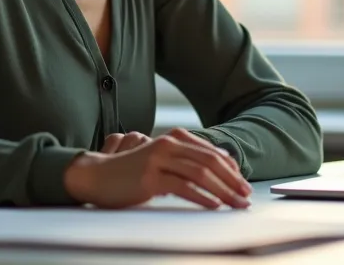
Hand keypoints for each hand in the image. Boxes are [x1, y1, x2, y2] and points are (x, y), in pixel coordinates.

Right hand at [65, 127, 251, 209]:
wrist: (97, 176)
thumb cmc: (131, 173)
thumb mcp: (160, 161)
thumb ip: (184, 162)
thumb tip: (217, 172)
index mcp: (173, 138)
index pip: (210, 152)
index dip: (230, 168)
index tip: (243, 183)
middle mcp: (167, 144)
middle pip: (209, 162)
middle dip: (232, 180)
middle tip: (246, 195)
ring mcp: (158, 160)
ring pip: (200, 174)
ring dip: (223, 190)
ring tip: (235, 203)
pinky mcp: (150, 177)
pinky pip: (182, 187)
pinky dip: (202, 197)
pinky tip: (213, 205)